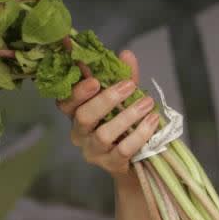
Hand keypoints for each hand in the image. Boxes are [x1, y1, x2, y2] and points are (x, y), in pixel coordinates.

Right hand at [54, 48, 162, 176]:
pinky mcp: (111, 165)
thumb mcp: (123, 96)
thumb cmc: (123, 122)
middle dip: (107, 100)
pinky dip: (140, 134)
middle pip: (84, 117)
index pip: (65, 102)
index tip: (95, 80)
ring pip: (104, 134)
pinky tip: (153, 120)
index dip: (77, 91)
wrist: (135, 159)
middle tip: (129, 85)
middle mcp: (79, 133)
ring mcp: (93, 151)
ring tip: (147, 103)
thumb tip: (126, 54)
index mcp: (75, 113)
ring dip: (128, 116)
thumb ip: (122, 76)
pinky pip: (123, 150)